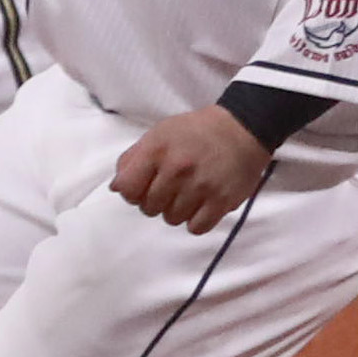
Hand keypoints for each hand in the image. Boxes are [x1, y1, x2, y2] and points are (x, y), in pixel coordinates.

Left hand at [113, 106, 269, 232]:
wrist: (241, 129)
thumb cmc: (195, 131)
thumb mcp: (158, 134)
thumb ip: (132, 159)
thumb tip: (116, 187)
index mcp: (156, 151)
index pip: (127, 189)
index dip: (131, 192)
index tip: (142, 188)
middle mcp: (177, 170)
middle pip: (149, 208)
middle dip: (155, 201)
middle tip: (169, 189)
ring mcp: (200, 187)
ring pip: (171, 219)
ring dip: (176, 211)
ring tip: (187, 194)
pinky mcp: (222, 201)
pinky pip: (196, 228)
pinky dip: (195, 221)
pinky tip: (200, 206)